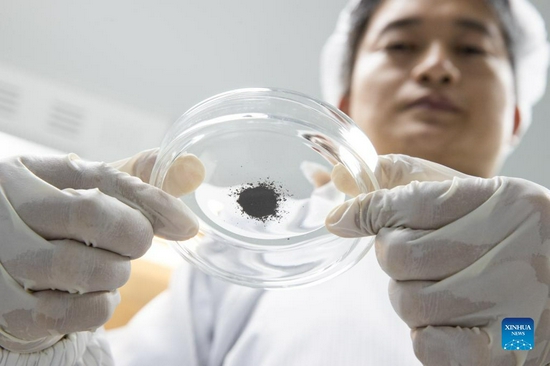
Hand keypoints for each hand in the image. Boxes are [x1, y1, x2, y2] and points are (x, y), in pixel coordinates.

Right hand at [0, 149, 202, 352]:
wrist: (10, 269)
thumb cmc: (57, 222)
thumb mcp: (88, 190)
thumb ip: (140, 179)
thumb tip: (193, 170)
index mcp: (23, 175)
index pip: (102, 180)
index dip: (152, 201)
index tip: (185, 223)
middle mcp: (3, 214)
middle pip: (90, 217)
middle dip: (133, 236)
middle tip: (135, 243)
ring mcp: (2, 265)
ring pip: (83, 267)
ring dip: (116, 272)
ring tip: (109, 266)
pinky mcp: (10, 312)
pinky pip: (75, 313)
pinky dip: (101, 305)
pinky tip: (95, 294)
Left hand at [326, 154, 549, 365]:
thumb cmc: (502, 235)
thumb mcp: (466, 195)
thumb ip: (405, 181)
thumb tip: (340, 177)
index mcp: (507, 202)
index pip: (411, 203)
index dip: (366, 210)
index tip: (344, 218)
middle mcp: (517, 248)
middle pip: (400, 255)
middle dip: (392, 256)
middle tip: (414, 257)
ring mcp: (514, 305)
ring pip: (409, 302)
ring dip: (409, 295)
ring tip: (436, 287)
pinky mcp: (504, 353)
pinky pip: (428, 345)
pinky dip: (426, 334)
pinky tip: (447, 320)